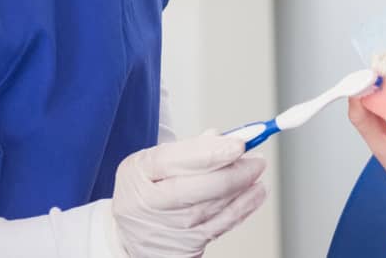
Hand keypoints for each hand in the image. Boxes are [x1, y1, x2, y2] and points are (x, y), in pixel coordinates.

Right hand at [106, 131, 268, 257]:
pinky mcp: (186, 247)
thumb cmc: (143, 191)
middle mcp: (153, 204)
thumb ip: (185, 149)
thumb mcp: (150, 162)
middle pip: (201, 187)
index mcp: (140, 172)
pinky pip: (222, 225)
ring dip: (244, 187)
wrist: (129, 235)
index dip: (212, 152)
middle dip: (236, 171)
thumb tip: (220, 138)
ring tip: (256, 169)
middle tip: (256, 158)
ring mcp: (170, 229)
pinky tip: (255, 192)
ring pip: (216, 206)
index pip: (176, 159)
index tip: (238, 144)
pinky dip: (243, 207)